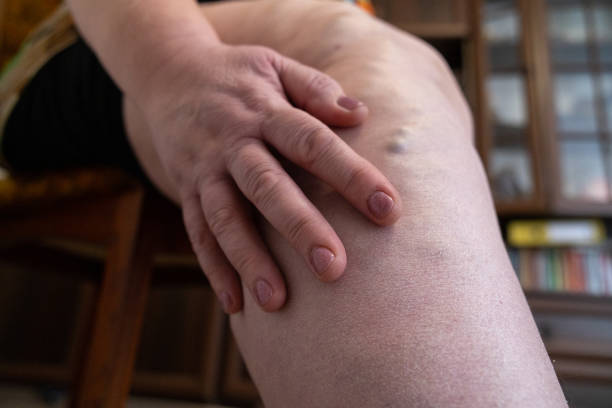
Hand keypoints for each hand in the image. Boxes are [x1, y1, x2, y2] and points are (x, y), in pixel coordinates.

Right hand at [140, 43, 401, 312]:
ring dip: (250, 260)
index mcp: (265, 111)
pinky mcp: (185, 190)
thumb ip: (316, 88)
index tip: (388, 210)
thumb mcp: (276, 65)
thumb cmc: (237, 75)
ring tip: (277, 301)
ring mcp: (205, 170)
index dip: (351, 176)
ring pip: (226, 219)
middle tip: (333, 269)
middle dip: (299, 228)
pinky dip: (215, 269)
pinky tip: (236, 304)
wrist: (167, 73)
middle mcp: (233, 143)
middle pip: (267, 187)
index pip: (313, 143)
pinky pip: (197, 233)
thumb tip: (361, 114)